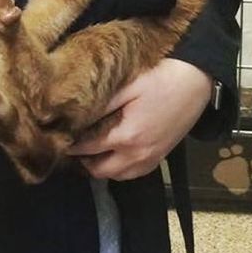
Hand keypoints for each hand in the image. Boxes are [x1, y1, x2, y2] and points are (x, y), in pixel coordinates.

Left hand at [67, 58, 211, 180]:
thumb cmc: (161, 76)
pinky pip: (131, 174)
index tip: (54, 133)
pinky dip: (117, 168)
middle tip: (67, 140)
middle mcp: (137, 154)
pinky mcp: (159, 158)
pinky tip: (110, 151)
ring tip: (85, 146)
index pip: (86, 148)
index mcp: (126, 136)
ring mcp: (150, 159)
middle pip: (98, 169)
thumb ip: (102, 101)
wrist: (197, 79)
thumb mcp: (128, 84)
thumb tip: (74, 111)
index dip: (68, 142)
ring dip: (98, 165)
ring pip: (115, 175)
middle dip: (80, 158)